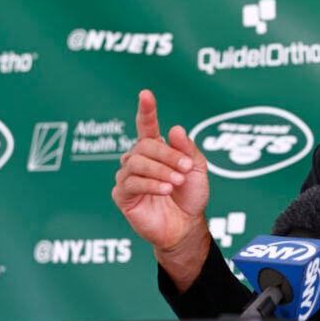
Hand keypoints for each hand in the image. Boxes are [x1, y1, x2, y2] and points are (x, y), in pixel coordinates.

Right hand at [111, 89, 210, 288]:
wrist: (187, 226)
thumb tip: (174, 128)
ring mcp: (128, 177)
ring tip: (176, 182)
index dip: (147, 111)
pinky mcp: (122, 195)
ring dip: (160, 170)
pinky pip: (130, 183)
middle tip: (185, 168)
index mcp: (156, 150)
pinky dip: (150, 184)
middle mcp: (139, 160)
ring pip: (136, 163)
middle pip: (145, 146)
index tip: (146, 94)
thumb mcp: (197, 169)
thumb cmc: (191, 196)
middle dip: (167, 155)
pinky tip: (165, 189)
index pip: (147, 126)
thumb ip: (187, 149)